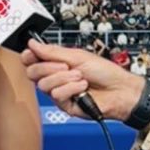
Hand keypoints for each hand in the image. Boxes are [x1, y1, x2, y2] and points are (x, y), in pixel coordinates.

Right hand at [21, 41, 144, 121]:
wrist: (119, 90)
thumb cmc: (105, 72)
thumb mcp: (78, 56)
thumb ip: (53, 51)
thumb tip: (32, 44)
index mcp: (58, 63)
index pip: (33, 60)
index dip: (30, 56)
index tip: (33, 53)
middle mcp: (57, 77)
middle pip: (33, 72)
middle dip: (49, 67)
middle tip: (66, 65)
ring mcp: (60, 91)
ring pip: (44, 85)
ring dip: (65, 78)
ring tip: (81, 77)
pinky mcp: (65, 105)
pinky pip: (57, 95)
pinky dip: (71, 88)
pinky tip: (83, 88)